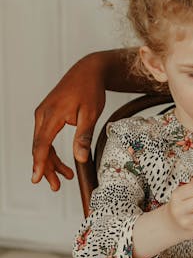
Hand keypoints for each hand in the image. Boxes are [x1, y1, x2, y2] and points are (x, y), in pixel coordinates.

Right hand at [31, 54, 106, 189]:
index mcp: (52, 114)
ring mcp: (42, 114)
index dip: (39, 163)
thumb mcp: (91, 114)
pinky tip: (62, 162)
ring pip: (41, 144)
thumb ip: (83, 136)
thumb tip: (80, 158)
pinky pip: (45, 137)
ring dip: (51, 161)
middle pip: (39, 147)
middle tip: (56, 186)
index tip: (36, 178)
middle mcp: (42, 115)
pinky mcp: (46, 115)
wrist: (88, 71)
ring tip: (65, 176)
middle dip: (47, 168)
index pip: (42, 144)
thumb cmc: (90, 90)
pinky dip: (51, 151)